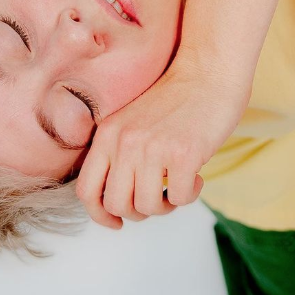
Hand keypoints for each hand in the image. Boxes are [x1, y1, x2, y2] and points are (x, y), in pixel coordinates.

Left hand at [75, 61, 248, 228]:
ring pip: (148, 207)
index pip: (86, 190)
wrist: (208, 71)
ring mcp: (152, 148)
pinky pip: (180, 198)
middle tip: (158, 196)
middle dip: (139, 211)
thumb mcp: (132, 122)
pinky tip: (196, 174)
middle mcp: (124, 141)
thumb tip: (116, 203)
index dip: (100, 214)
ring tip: (178, 183)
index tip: (117, 222)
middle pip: (117, 205)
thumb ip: (119, 153)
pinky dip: (190, 193)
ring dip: (166, 204)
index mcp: (108, 133)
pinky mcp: (183, 154)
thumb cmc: (176, 100)